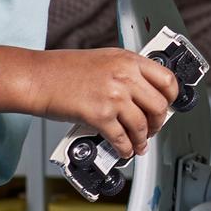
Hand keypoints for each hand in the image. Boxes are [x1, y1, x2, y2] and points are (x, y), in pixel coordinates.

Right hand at [0, 46, 178, 159]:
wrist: (38, 78)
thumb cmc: (64, 69)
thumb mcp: (105, 59)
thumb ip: (127, 72)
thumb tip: (144, 93)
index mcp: (129, 60)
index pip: (167, 79)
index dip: (172, 97)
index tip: (170, 105)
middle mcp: (125, 76)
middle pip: (159, 105)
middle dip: (159, 122)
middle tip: (154, 128)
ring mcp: (114, 96)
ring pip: (142, 125)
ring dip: (143, 139)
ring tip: (140, 144)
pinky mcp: (99, 115)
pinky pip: (122, 138)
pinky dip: (126, 148)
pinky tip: (125, 150)